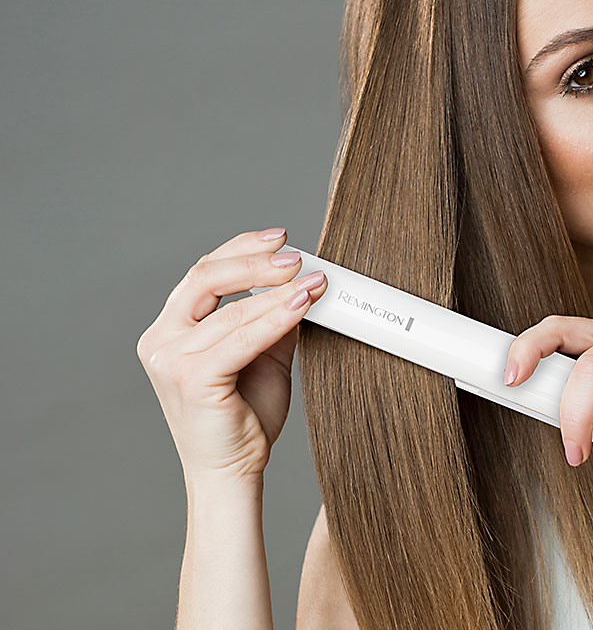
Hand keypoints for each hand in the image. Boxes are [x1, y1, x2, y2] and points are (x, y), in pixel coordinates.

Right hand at [135, 228, 328, 486]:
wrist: (232, 471)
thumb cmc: (245, 417)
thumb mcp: (264, 355)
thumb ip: (273, 318)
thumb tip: (302, 280)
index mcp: (171, 329)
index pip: (204, 273)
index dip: (242, 249)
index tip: (283, 239)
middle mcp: (161, 340)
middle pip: (206, 278)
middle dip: (257, 262)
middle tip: (298, 258)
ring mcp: (170, 360)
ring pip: (231, 311)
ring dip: (278, 292)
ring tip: (314, 284)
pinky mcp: (191, 378)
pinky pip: (240, 339)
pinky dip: (275, 318)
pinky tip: (301, 305)